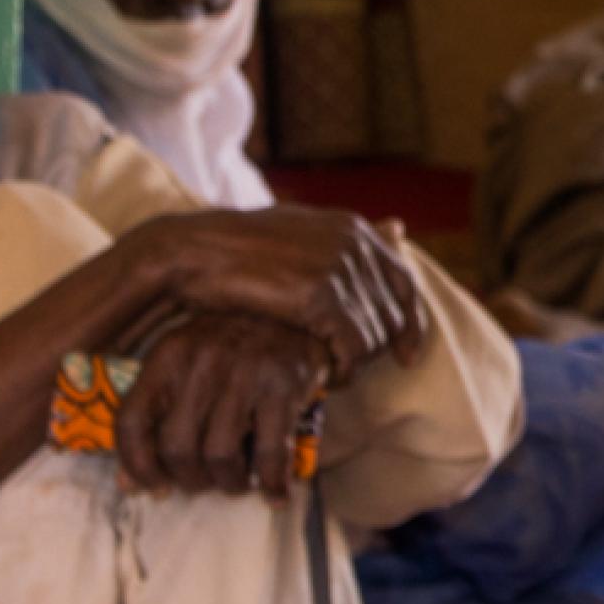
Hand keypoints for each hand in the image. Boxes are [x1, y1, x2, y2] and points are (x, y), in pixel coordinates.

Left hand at [110, 312, 325, 498]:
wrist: (296, 315)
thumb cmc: (232, 351)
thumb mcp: (187, 369)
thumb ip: (156, 419)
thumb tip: (127, 485)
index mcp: (168, 355)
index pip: (132, 422)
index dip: (137, 465)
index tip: (154, 486)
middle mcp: (201, 361)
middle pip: (177, 447)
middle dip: (191, 480)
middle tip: (206, 483)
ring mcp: (244, 372)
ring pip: (220, 455)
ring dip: (230, 483)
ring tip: (238, 483)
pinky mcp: (283, 385)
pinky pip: (270, 452)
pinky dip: (272, 482)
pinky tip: (275, 493)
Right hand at [130, 204, 427, 379]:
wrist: (192, 253)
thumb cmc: (237, 251)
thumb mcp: (299, 234)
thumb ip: (345, 242)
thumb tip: (399, 225)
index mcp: (353, 229)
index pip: (404, 281)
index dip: (410, 322)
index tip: (407, 356)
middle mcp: (355, 244)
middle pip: (392, 314)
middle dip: (376, 348)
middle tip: (347, 368)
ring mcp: (340, 268)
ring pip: (374, 337)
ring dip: (354, 363)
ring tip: (328, 373)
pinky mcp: (321, 296)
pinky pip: (353, 348)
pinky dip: (342, 370)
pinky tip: (323, 378)